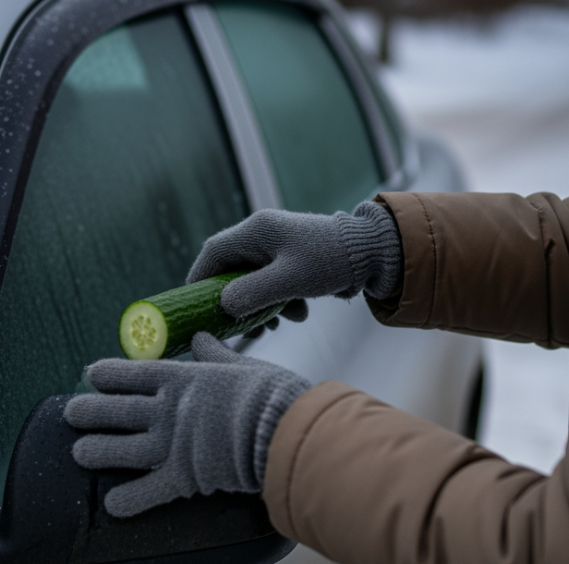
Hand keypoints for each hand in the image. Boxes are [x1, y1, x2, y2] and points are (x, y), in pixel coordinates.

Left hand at [64, 333, 311, 517]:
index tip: (90, 375)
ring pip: (122, 449)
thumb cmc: (273, 395)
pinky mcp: (184, 477)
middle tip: (70, 413)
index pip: (135, 374)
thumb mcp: (243, 365)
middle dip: (90, 412)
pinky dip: (129, 500)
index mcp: (184, 380)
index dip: (108, 374)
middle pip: (118, 410)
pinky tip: (112, 505)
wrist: (285, 430)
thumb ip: (216, 355)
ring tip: (79, 452)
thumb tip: (202, 337)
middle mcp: (170, 411)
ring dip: (97, 451)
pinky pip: (148, 491)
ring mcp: (173, 444)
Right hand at [187, 201, 402, 321]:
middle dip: (235, 301)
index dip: (199, 279)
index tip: (193, 305)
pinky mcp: (294, 260)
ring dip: (261, 306)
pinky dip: (281, 302)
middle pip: (233, 270)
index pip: (213, 252)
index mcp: (257, 230)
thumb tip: (224, 307)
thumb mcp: (289, 281)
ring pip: (254, 281)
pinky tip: (297, 314)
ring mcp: (280, 247)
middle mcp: (264, 235)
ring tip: (273, 326)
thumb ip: (253, 294)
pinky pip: (275, 284)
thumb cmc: (331, 261)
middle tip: (237, 328)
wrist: (375, 254)